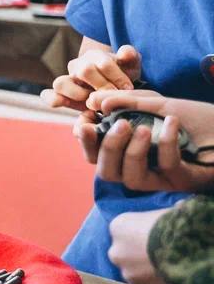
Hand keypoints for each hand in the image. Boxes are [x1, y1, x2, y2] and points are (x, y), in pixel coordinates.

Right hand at [41, 44, 141, 110]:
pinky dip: (53, 99)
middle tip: (112, 96)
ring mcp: (67, 81)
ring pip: (61, 83)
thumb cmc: (123, 75)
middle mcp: (77, 66)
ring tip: (92, 103)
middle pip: (84, 71)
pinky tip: (62, 104)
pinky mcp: (61, 96)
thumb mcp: (131, 65)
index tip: (128, 88)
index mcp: (94, 56)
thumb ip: (130, 56)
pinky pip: (49, 95)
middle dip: (101, 85)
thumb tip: (125, 53)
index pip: (103, 63)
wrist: (113, 89)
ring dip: (78, 93)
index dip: (117, 76)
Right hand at [75, 92, 213, 192]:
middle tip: (119, 125)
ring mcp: (161, 177)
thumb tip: (96, 102)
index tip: (85, 121)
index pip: (95, 154)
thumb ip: (126, 101)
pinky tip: (174, 122)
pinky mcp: (182, 181)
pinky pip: (166, 167)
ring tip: (143, 128)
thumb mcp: (158, 102)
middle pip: (107, 171)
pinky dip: (167, 142)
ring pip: (130, 179)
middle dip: (107, 148)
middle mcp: (142, 167)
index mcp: (130, 150)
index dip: (85, 141)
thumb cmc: (197, 117)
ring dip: (132, 152)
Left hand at [107, 208, 181, 283]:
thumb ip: (169, 212)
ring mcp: (130, 276)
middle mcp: (117, 252)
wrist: (195, 249)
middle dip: (141, 255)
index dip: (142, 232)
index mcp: (120, 226)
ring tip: (176, 269)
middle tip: (167, 252)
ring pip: (136, 277)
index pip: (124, 230)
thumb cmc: (183, 223)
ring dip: (151, 276)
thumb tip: (180, 208)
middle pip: (126, 254)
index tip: (160, 232)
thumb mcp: (174, 209)